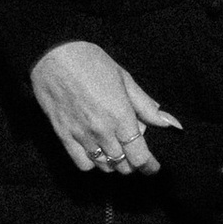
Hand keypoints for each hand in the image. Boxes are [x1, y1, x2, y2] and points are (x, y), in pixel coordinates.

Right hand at [29, 42, 176, 177]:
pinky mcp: (64, 136)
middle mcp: (102, 131)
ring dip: (114, 163)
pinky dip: (92, 162)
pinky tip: (95, 150)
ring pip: (104, 166)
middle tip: (133, 150)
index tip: (153, 167)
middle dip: (133, 162)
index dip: (149, 165)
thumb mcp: (124, 79)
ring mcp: (81, 135)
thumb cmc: (91, 62)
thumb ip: (146, 106)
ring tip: (115, 150)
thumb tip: (170, 122)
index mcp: (120, 116)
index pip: (139, 156)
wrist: (52, 56)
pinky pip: (82, 163)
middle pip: (124, 165)